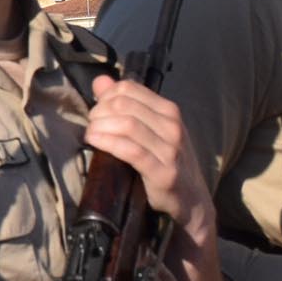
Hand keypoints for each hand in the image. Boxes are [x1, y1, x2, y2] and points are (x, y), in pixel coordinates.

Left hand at [87, 76, 212, 233]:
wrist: (191, 199)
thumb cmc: (166, 161)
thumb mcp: (150, 129)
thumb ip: (126, 104)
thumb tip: (100, 81)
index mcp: (169, 111)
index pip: (129, 88)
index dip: (106, 96)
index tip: (97, 110)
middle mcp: (172, 126)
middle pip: (124, 104)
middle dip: (99, 112)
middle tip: (91, 125)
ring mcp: (170, 149)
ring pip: (126, 124)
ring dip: (100, 127)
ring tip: (91, 134)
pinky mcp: (163, 172)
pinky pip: (130, 150)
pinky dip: (107, 143)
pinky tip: (95, 142)